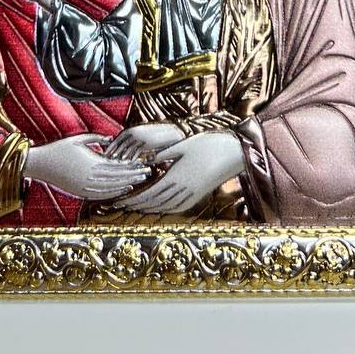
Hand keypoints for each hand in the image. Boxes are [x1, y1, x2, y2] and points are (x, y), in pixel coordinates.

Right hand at [23, 134, 150, 199]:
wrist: (40, 164)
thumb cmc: (59, 148)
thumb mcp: (78, 139)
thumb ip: (97, 138)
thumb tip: (113, 139)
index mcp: (91, 162)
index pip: (118, 166)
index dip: (132, 166)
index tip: (144, 164)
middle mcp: (90, 177)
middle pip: (118, 178)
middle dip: (134, 176)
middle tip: (148, 173)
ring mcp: (85, 187)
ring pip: (111, 188)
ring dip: (126, 185)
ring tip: (138, 182)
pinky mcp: (79, 193)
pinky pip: (101, 195)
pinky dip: (113, 193)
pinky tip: (122, 189)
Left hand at [103, 123, 184, 160]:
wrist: (170, 133)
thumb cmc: (153, 135)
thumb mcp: (140, 134)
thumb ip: (130, 140)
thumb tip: (120, 147)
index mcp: (130, 129)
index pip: (116, 140)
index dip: (110, 148)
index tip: (104, 156)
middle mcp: (133, 132)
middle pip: (119, 145)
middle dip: (113, 154)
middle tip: (107, 163)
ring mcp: (140, 138)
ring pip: (127, 150)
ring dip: (121, 158)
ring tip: (116, 166)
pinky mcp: (146, 143)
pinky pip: (137, 153)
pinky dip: (132, 159)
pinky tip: (129, 165)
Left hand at [114, 131, 245, 213]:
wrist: (234, 153)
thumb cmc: (209, 144)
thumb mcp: (183, 146)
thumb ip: (163, 154)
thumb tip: (145, 160)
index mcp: (177, 177)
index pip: (149, 193)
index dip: (133, 199)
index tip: (120, 200)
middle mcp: (183, 190)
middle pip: (155, 203)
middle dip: (137, 205)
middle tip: (122, 205)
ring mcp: (193, 194)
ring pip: (166, 207)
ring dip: (149, 208)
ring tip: (136, 207)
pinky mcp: (199, 195)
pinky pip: (178, 207)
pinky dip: (165, 209)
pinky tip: (160, 207)